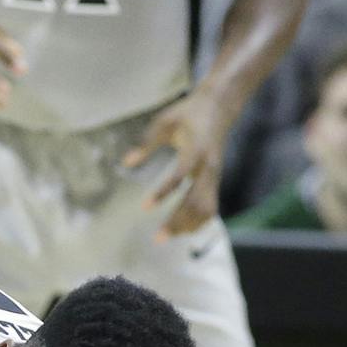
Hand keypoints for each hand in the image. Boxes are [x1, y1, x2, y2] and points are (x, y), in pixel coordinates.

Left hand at [127, 87, 232, 238]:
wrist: (219, 107)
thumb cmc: (187, 114)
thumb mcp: (164, 122)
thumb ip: (146, 142)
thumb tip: (127, 162)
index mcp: (196, 150)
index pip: (180, 175)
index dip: (163, 192)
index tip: (144, 208)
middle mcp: (209, 166)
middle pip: (196, 200)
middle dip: (178, 221)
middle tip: (157, 239)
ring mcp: (214, 175)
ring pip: (206, 207)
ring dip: (188, 224)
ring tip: (166, 237)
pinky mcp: (215, 180)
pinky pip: (211, 205)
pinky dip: (199, 220)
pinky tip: (183, 231)